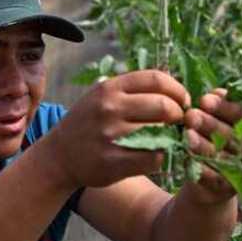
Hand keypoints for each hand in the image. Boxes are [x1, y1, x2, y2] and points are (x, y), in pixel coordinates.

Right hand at [40, 70, 190, 188]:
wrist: (59, 155)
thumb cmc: (88, 123)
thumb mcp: (101, 96)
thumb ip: (132, 90)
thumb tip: (174, 89)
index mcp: (110, 88)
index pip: (156, 79)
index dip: (177, 90)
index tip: (183, 101)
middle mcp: (109, 108)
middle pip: (164, 105)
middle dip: (179, 115)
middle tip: (179, 123)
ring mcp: (110, 135)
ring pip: (161, 132)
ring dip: (172, 137)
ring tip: (170, 139)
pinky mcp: (112, 161)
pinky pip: (153, 158)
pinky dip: (162, 156)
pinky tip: (158, 154)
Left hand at [182, 88, 241, 203]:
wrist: (211, 180)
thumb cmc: (214, 140)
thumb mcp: (218, 121)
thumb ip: (218, 106)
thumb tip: (215, 92)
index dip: (223, 106)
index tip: (204, 99)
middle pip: (231, 134)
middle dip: (209, 124)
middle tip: (190, 115)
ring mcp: (241, 170)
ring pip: (222, 155)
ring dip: (204, 145)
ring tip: (187, 135)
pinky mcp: (227, 188)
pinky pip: (213, 176)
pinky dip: (200, 166)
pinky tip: (186, 157)